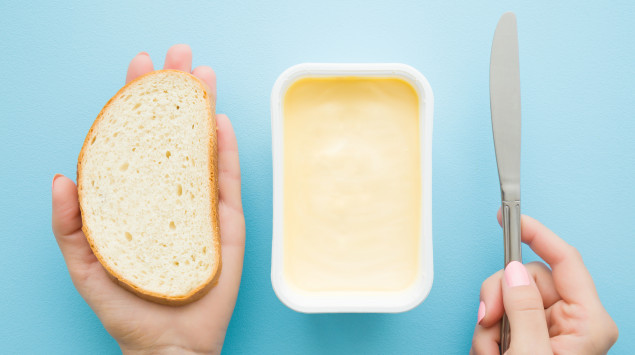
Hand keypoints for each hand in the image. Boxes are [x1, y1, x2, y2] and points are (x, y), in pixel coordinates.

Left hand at [52, 44, 244, 354]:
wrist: (170, 345)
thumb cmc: (126, 309)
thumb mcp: (86, 267)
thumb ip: (69, 226)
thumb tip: (61, 177)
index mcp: (135, 198)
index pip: (134, 139)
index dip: (136, 101)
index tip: (140, 66)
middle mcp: (168, 193)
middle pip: (171, 133)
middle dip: (175, 91)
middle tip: (179, 54)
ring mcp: (200, 205)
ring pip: (202, 148)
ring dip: (203, 110)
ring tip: (204, 75)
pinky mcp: (227, 222)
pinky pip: (227, 179)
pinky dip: (226, 150)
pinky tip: (220, 121)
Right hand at [471, 213, 617, 354]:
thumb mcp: (531, 353)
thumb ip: (523, 310)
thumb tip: (513, 272)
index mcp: (587, 321)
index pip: (565, 260)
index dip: (537, 235)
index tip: (510, 217)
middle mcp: (571, 320)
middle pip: (525, 279)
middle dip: (498, 299)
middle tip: (487, 322)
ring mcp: (549, 328)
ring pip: (507, 298)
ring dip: (489, 325)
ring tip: (490, 352)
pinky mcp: (530, 337)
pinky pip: (500, 318)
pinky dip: (488, 336)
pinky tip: (492, 354)